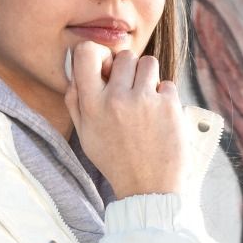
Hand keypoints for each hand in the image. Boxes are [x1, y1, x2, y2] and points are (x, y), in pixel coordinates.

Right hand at [64, 40, 187, 200]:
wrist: (148, 189)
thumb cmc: (115, 161)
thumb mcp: (86, 136)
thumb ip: (76, 102)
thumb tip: (74, 69)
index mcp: (92, 105)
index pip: (86, 53)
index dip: (98, 54)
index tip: (106, 67)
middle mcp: (116, 99)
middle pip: (124, 56)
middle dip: (128, 70)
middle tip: (130, 92)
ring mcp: (144, 100)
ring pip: (148, 63)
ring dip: (148, 78)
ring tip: (146, 102)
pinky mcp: (168, 105)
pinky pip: (167, 84)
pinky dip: (165, 98)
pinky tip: (159, 118)